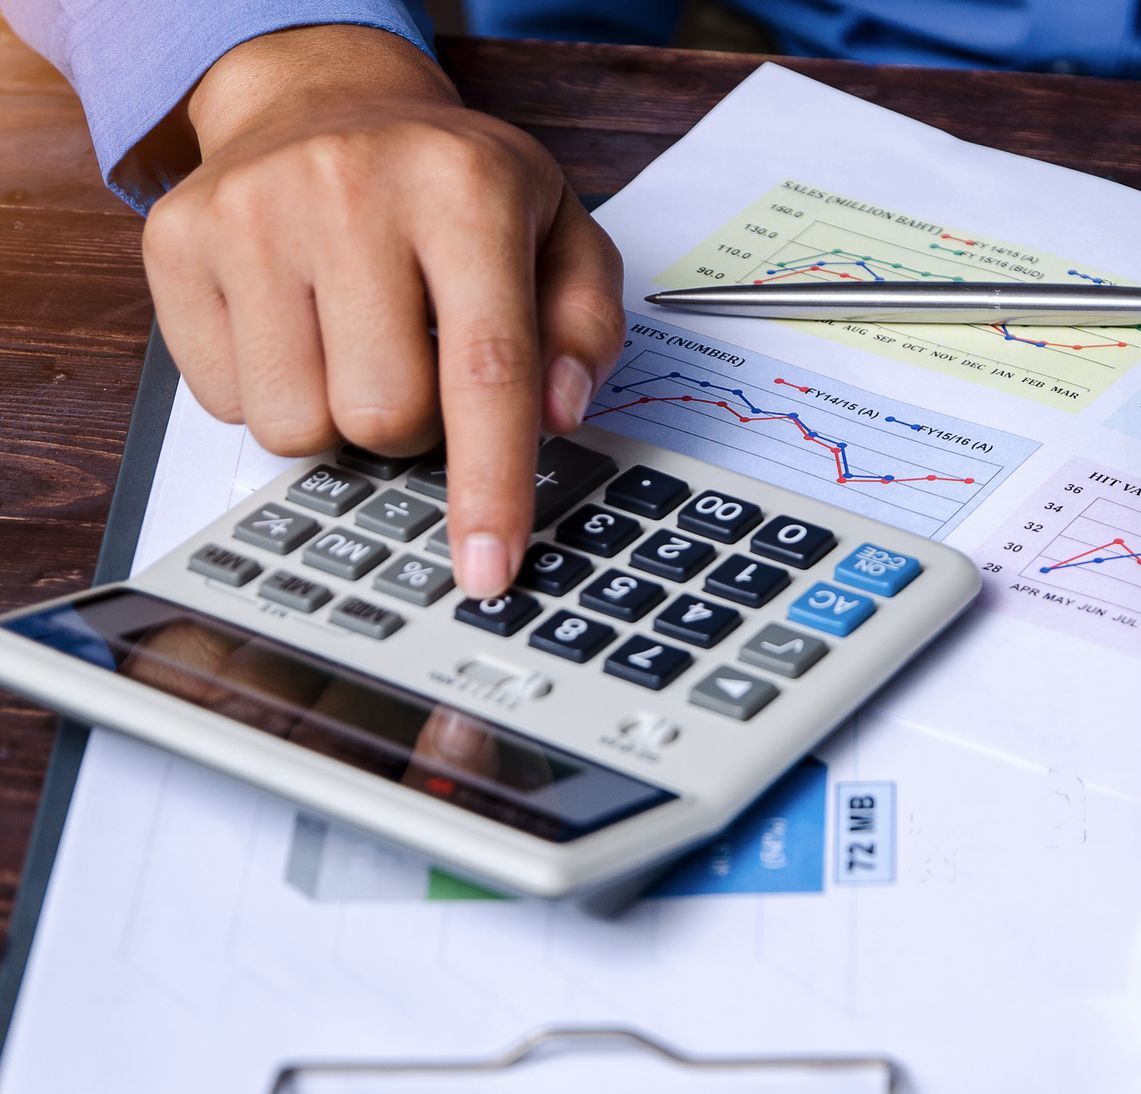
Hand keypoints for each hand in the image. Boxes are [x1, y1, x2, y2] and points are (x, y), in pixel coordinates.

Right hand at [144, 24, 623, 596]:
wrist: (324, 95)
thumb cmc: (454, 184)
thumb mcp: (559, 231)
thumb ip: (584, 328)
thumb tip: (557, 417)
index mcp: (463, 190)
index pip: (485, 370)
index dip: (489, 488)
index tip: (488, 572)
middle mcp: (349, 190)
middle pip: (383, 417)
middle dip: (414, 430)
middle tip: (421, 367)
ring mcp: (249, 215)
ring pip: (295, 427)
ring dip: (337, 419)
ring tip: (357, 343)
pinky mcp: (176, 243)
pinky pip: (227, 402)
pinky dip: (273, 392)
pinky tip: (297, 324)